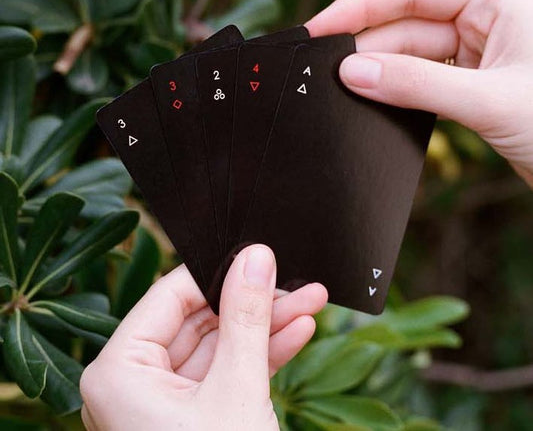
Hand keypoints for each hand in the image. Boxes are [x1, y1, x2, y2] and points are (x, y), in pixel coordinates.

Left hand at [80, 245, 326, 429]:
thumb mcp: (237, 388)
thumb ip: (245, 316)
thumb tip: (254, 257)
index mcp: (118, 372)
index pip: (170, 296)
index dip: (218, 273)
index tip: (259, 256)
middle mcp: (133, 383)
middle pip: (200, 320)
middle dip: (255, 303)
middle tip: (296, 281)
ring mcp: (163, 402)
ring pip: (219, 345)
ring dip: (267, 326)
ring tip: (310, 303)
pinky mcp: (191, 416)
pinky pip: (226, 372)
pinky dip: (262, 354)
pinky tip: (298, 332)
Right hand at [306, 0, 532, 186]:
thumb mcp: (488, 100)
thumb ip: (417, 85)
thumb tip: (355, 73)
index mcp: (495, 4)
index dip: (361, 6)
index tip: (322, 27)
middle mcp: (483, 26)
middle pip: (405, 26)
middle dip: (365, 46)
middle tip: (323, 68)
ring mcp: (474, 60)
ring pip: (410, 58)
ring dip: (378, 72)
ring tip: (342, 87)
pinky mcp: (469, 92)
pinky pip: (420, 85)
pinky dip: (396, 93)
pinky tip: (372, 101)